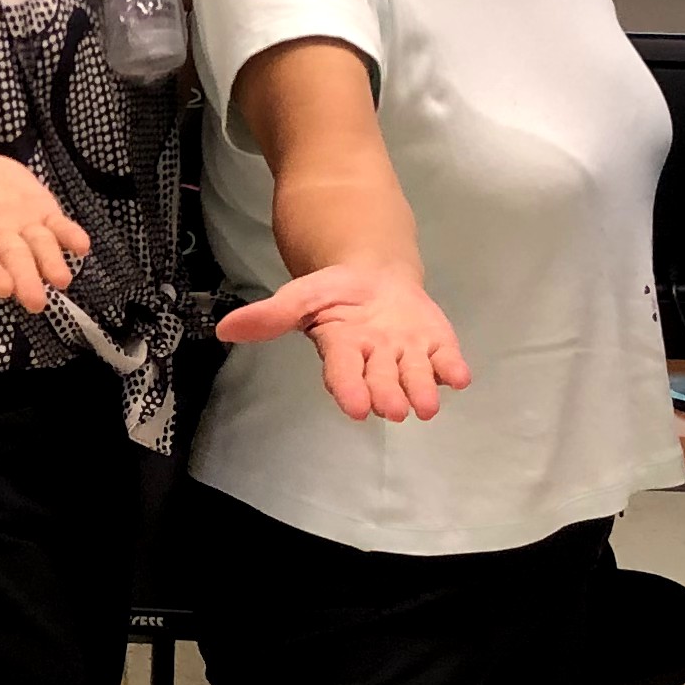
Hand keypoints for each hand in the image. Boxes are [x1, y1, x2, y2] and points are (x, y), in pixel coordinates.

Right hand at [0, 146, 89, 311]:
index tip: (2, 289)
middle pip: (11, 259)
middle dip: (24, 279)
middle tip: (36, 301)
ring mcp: (20, 226)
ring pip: (38, 247)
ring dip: (51, 263)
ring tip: (62, 280)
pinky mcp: (40, 212)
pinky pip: (58, 227)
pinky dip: (70, 236)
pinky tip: (82, 246)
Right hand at [217, 261, 471, 421]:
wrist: (376, 276)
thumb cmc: (335, 292)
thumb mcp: (301, 295)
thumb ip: (270, 316)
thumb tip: (225, 330)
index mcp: (342, 351)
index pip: (344, 373)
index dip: (350, 389)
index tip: (356, 408)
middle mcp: (377, 361)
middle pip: (382, 381)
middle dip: (388, 395)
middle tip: (393, 409)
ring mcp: (408, 355)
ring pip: (415, 377)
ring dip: (421, 391)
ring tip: (426, 406)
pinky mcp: (436, 346)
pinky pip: (445, 360)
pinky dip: (453, 369)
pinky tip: (459, 376)